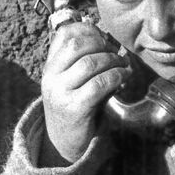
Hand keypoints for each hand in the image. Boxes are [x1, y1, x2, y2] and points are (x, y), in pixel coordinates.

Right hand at [40, 20, 131, 165]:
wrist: (64, 144)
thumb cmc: (76, 106)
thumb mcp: (73, 80)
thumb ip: (84, 59)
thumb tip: (108, 36)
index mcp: (49, 66)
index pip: (65, 33)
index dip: (89, 29)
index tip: (105, 38)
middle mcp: (50, 77)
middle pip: (77, 45)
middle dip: (102, 44)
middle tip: (116, 52)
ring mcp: (60, 93)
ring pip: (90, 63)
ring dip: (113, 61)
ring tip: (123, 66)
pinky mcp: (74, 108)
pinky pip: (99, 84)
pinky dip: (117, 77)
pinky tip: (124, 77)